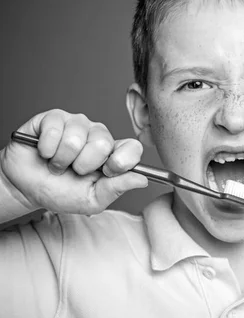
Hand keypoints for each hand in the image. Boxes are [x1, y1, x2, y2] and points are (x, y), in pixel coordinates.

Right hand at [0, 109, 147, 214]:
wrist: (27, 188)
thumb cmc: (61, 192)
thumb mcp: (91, 200)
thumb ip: (116, 189)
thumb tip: (142, 179)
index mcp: (111, 155)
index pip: (132, 147)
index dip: (121, 161)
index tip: (107, 172)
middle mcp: (97, 135)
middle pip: (103, 142)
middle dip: (83, 165)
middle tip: (74, 171)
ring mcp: (76, 124)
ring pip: (76, 139)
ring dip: (62, 160)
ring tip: (57, 164)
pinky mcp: (54, 118)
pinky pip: (55, 130)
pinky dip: (47, 149)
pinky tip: (45, 152)